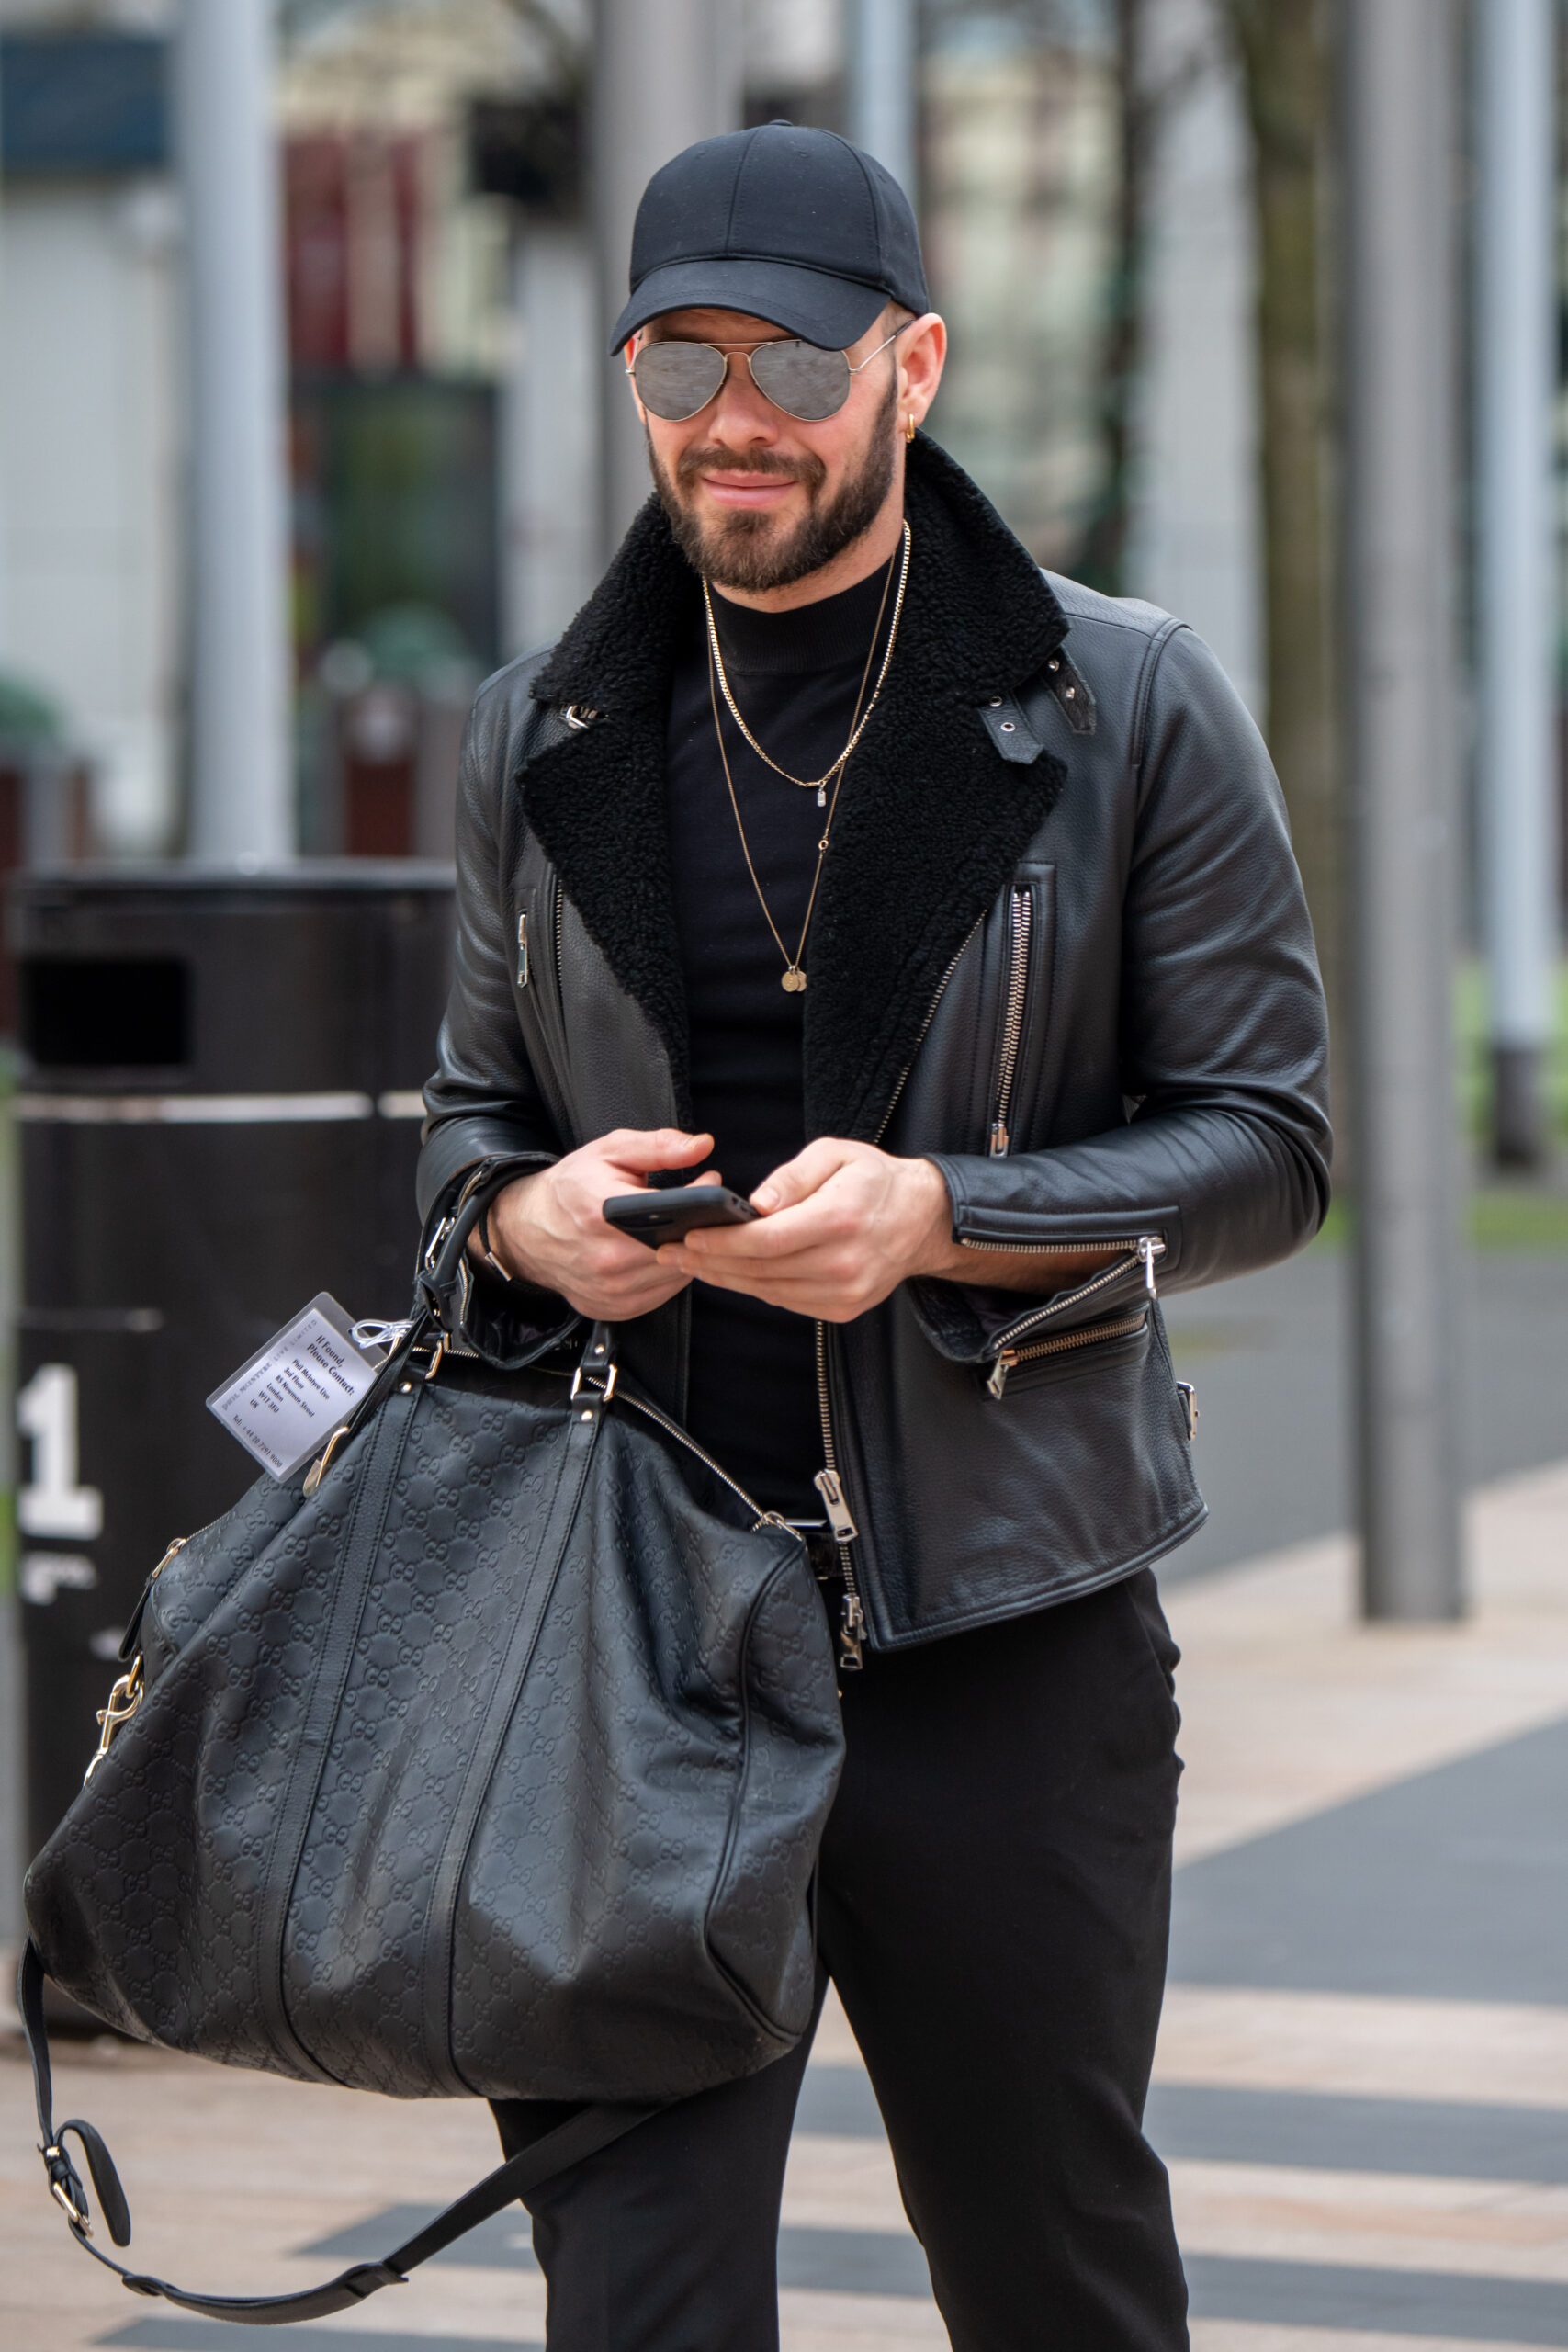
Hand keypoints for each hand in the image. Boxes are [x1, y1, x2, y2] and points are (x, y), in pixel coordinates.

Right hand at [479, 1129, 719, 1321]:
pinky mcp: (613, 1308)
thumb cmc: (571, 1188)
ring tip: (680, 1228)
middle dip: (698, 1227)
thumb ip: (659, 1146)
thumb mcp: (610, 1152)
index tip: (709, 1183)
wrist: (528, 1228)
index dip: (700, 1199)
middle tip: (697, 1208)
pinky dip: (669, 1275)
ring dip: (687, 1254)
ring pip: (677, 1275)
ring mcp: (610, 1289)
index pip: (673, 1212)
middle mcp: (607, 1258)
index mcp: (604, 1214)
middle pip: (680, 1249)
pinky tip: (662, 1253)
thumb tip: (701, 1146)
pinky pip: (662, 1294)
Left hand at [659, 1140, 1125, 1318]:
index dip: (719, 1243)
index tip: (687, 1237)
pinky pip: (785, 1301)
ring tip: (692, 1263)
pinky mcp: (843, 1308)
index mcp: (839, 1219)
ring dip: (725, 1278)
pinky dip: (756, 1287)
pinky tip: (733, 1272)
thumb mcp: (836, 1154)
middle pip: (759, 1271)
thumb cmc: (874, 1180)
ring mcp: (844, 1292)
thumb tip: (754, 1204)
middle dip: (709, 1262)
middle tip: (671, 1253)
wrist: (922, 1219)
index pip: (764, 1241)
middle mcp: (842, 1263)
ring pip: (767, 1291)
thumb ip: (792, 1176)